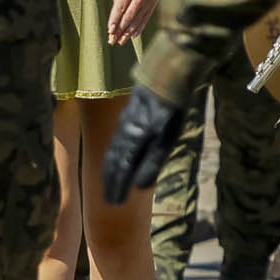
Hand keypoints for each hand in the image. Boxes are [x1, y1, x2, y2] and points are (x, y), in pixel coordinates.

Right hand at [99, 83, 186, 204]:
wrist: (165, 76)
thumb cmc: (170, 110)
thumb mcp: (166, 138)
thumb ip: (152, 162)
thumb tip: (139, 187)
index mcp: (131, 141)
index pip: (121, 170)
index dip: (117, 187)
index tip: (114, 204)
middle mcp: (124, 134)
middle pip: (114, 162)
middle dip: (111, 182)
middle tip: (108, 200)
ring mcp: (125, 124)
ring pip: (114, 151)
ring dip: (111, 170)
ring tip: (109, 183)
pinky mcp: (129, 116)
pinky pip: (118, 140)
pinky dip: (115, 154)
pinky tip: (118, 157)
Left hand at [105, 0, 158, 43]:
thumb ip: (117, 0)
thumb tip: (114, 17)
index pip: (120, 8)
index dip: (115, 20)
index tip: (110, 31)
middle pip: (128, 17)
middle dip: (120, 30)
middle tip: (113, 40)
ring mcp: (147, 2)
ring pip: (137, 21)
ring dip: (128, 33)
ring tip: (121, 41)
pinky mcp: (152, 6)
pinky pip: (145, 20)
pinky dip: (139, 29)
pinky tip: (133, 35)